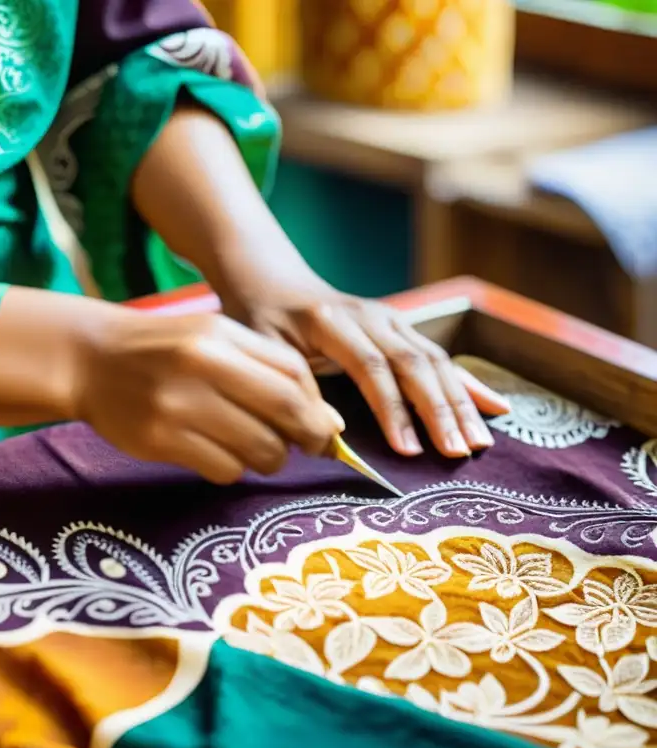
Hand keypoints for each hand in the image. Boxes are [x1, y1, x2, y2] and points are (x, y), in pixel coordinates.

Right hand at [73, 312, 344, 483]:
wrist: (88, 358)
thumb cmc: (161, 348)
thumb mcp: (211, 336)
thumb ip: (268, 368)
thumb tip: (330, 422)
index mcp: (219, 336)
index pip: (294, 375)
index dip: (317, 406)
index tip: (320, 424)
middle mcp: (200, 367)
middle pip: (286, 412)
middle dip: (309, 437)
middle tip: (308, 447)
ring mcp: (177, 406)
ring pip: (260, 449)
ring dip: (271, 458)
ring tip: (254, 448)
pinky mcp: (159, 440)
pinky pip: (224, 470)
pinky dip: (232, 469)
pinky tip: (217, 453)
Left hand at [234, 279, 509, 458]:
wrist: (273, 281)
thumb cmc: (262, 322)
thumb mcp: (264, 350)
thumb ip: (293, 388)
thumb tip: (329, 438)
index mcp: (331, 320)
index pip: (371, 368)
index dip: (393, 410)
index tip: (408, 451)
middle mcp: (370, 315)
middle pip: (413, 364)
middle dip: (439, 411)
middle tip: (457, 452)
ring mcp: (391, 319)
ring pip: (434, 361)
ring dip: (460, 403)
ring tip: (479, 443)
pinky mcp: (402, 327)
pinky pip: (440, 357)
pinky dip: (469, 384)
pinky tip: (498, 407)